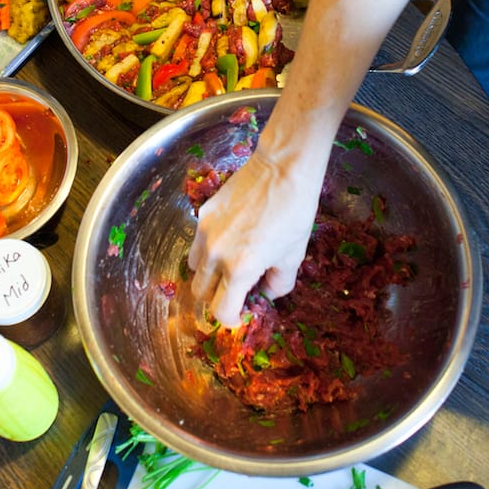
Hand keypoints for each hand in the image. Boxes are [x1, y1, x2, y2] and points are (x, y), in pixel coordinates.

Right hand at [187, 150, 321, 326]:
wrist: (283, 169)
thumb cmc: (294, 213)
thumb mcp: (294, 256)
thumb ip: (278, 284)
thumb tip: (266, 292)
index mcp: (239, 269)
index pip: (221, 311)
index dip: (231, 318)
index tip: (240, 314)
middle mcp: (215, 254)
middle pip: (200, 293)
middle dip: (216, 298)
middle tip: (235, 291)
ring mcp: (205, 232)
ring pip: (194, 267)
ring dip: (208, 274)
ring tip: (227, 264)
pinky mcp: (203, 213)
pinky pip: (198, 241)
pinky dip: (208, 248)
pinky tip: (230, 236)